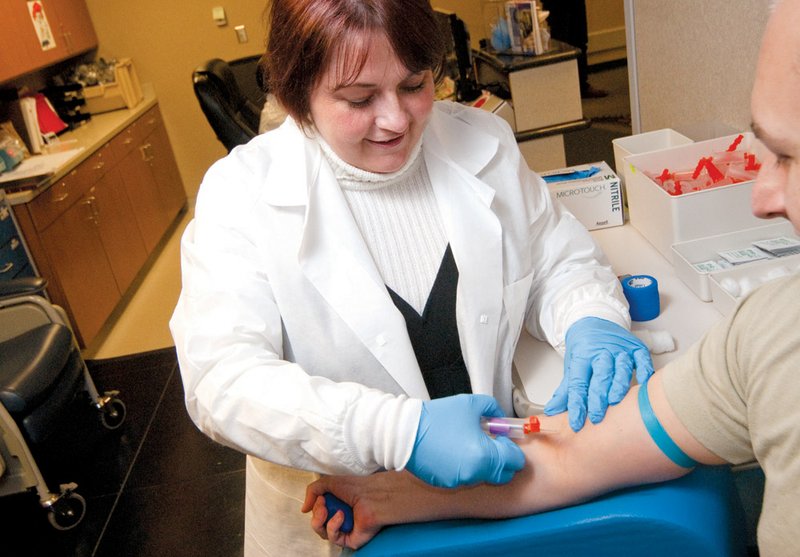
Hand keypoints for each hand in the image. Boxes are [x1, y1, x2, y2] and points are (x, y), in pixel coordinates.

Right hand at [303, 473, 396, 549]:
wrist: (371, 495)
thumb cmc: (355, 487)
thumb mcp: (328, 482)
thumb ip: (312, 491)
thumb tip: (304, 509)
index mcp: (335, 506)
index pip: (317, 513)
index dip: (315, 506)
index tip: (321, 497)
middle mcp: (339, 519)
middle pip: (317, 524)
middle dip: (316, 513)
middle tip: (323, 504)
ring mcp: (344, 530)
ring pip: (322, 532)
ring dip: (320, 520)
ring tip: (328, 510)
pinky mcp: (349, 540)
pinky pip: (333, 538)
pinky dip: (333, 526)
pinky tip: (341, 515)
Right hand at [405, 394, 524, 487]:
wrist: (405, 432)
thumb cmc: (436, 418)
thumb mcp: (471, 404)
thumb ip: (493, 409)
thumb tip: (500, 417)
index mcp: (485, 455)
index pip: (515, 461)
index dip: (511, 447)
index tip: (502, 438)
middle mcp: (474, 473)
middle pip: (502, 474)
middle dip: (501, 460)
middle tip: (489, 444)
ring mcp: (459, 481)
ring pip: (483, 476)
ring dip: (481, 463)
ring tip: (466, 444)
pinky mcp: (446, 484)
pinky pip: (464, 478)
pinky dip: (463, 467)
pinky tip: (452, 452)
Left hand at [544, 317, 653, 430]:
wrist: (594, 321)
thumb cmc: (583, 348)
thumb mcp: (572, 366)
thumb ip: (565, 391)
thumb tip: (551, 412)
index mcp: (582, 356)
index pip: (578, 383)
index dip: (576, 404)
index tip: (576, 423)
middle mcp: (602, 352)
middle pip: (600, 375)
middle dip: (598, 397)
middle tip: (596, 417)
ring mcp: (621, 349)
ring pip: (621, 368)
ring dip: (618, 386)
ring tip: (615, 402)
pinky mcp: (636, 348)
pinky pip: (643, 360)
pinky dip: (644, 371)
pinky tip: (643, 385)